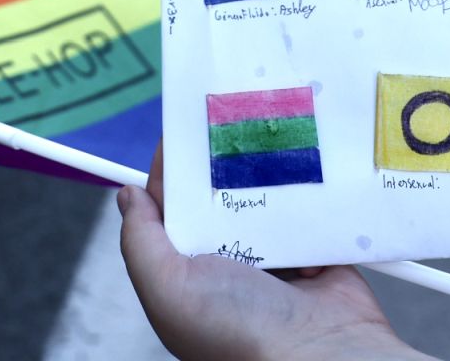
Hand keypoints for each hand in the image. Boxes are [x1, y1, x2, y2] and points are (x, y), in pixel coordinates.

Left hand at [117, 143, 427, 360]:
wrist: (321, 359)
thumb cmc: (236, 332)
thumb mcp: (167, 289)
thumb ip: (140, 242)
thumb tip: (128, 195)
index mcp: (189, 273)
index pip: (173, 208)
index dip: (174, 168)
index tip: (185, 126)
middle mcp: (231, 265)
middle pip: (223, 196)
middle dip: (227, 160)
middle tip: (235, 114)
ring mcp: (278, 260)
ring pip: (269, 198)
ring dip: (272, 169)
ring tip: (274, 124)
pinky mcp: (320, 253)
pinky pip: (313, 209)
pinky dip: (313, 188)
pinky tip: (310, 157)